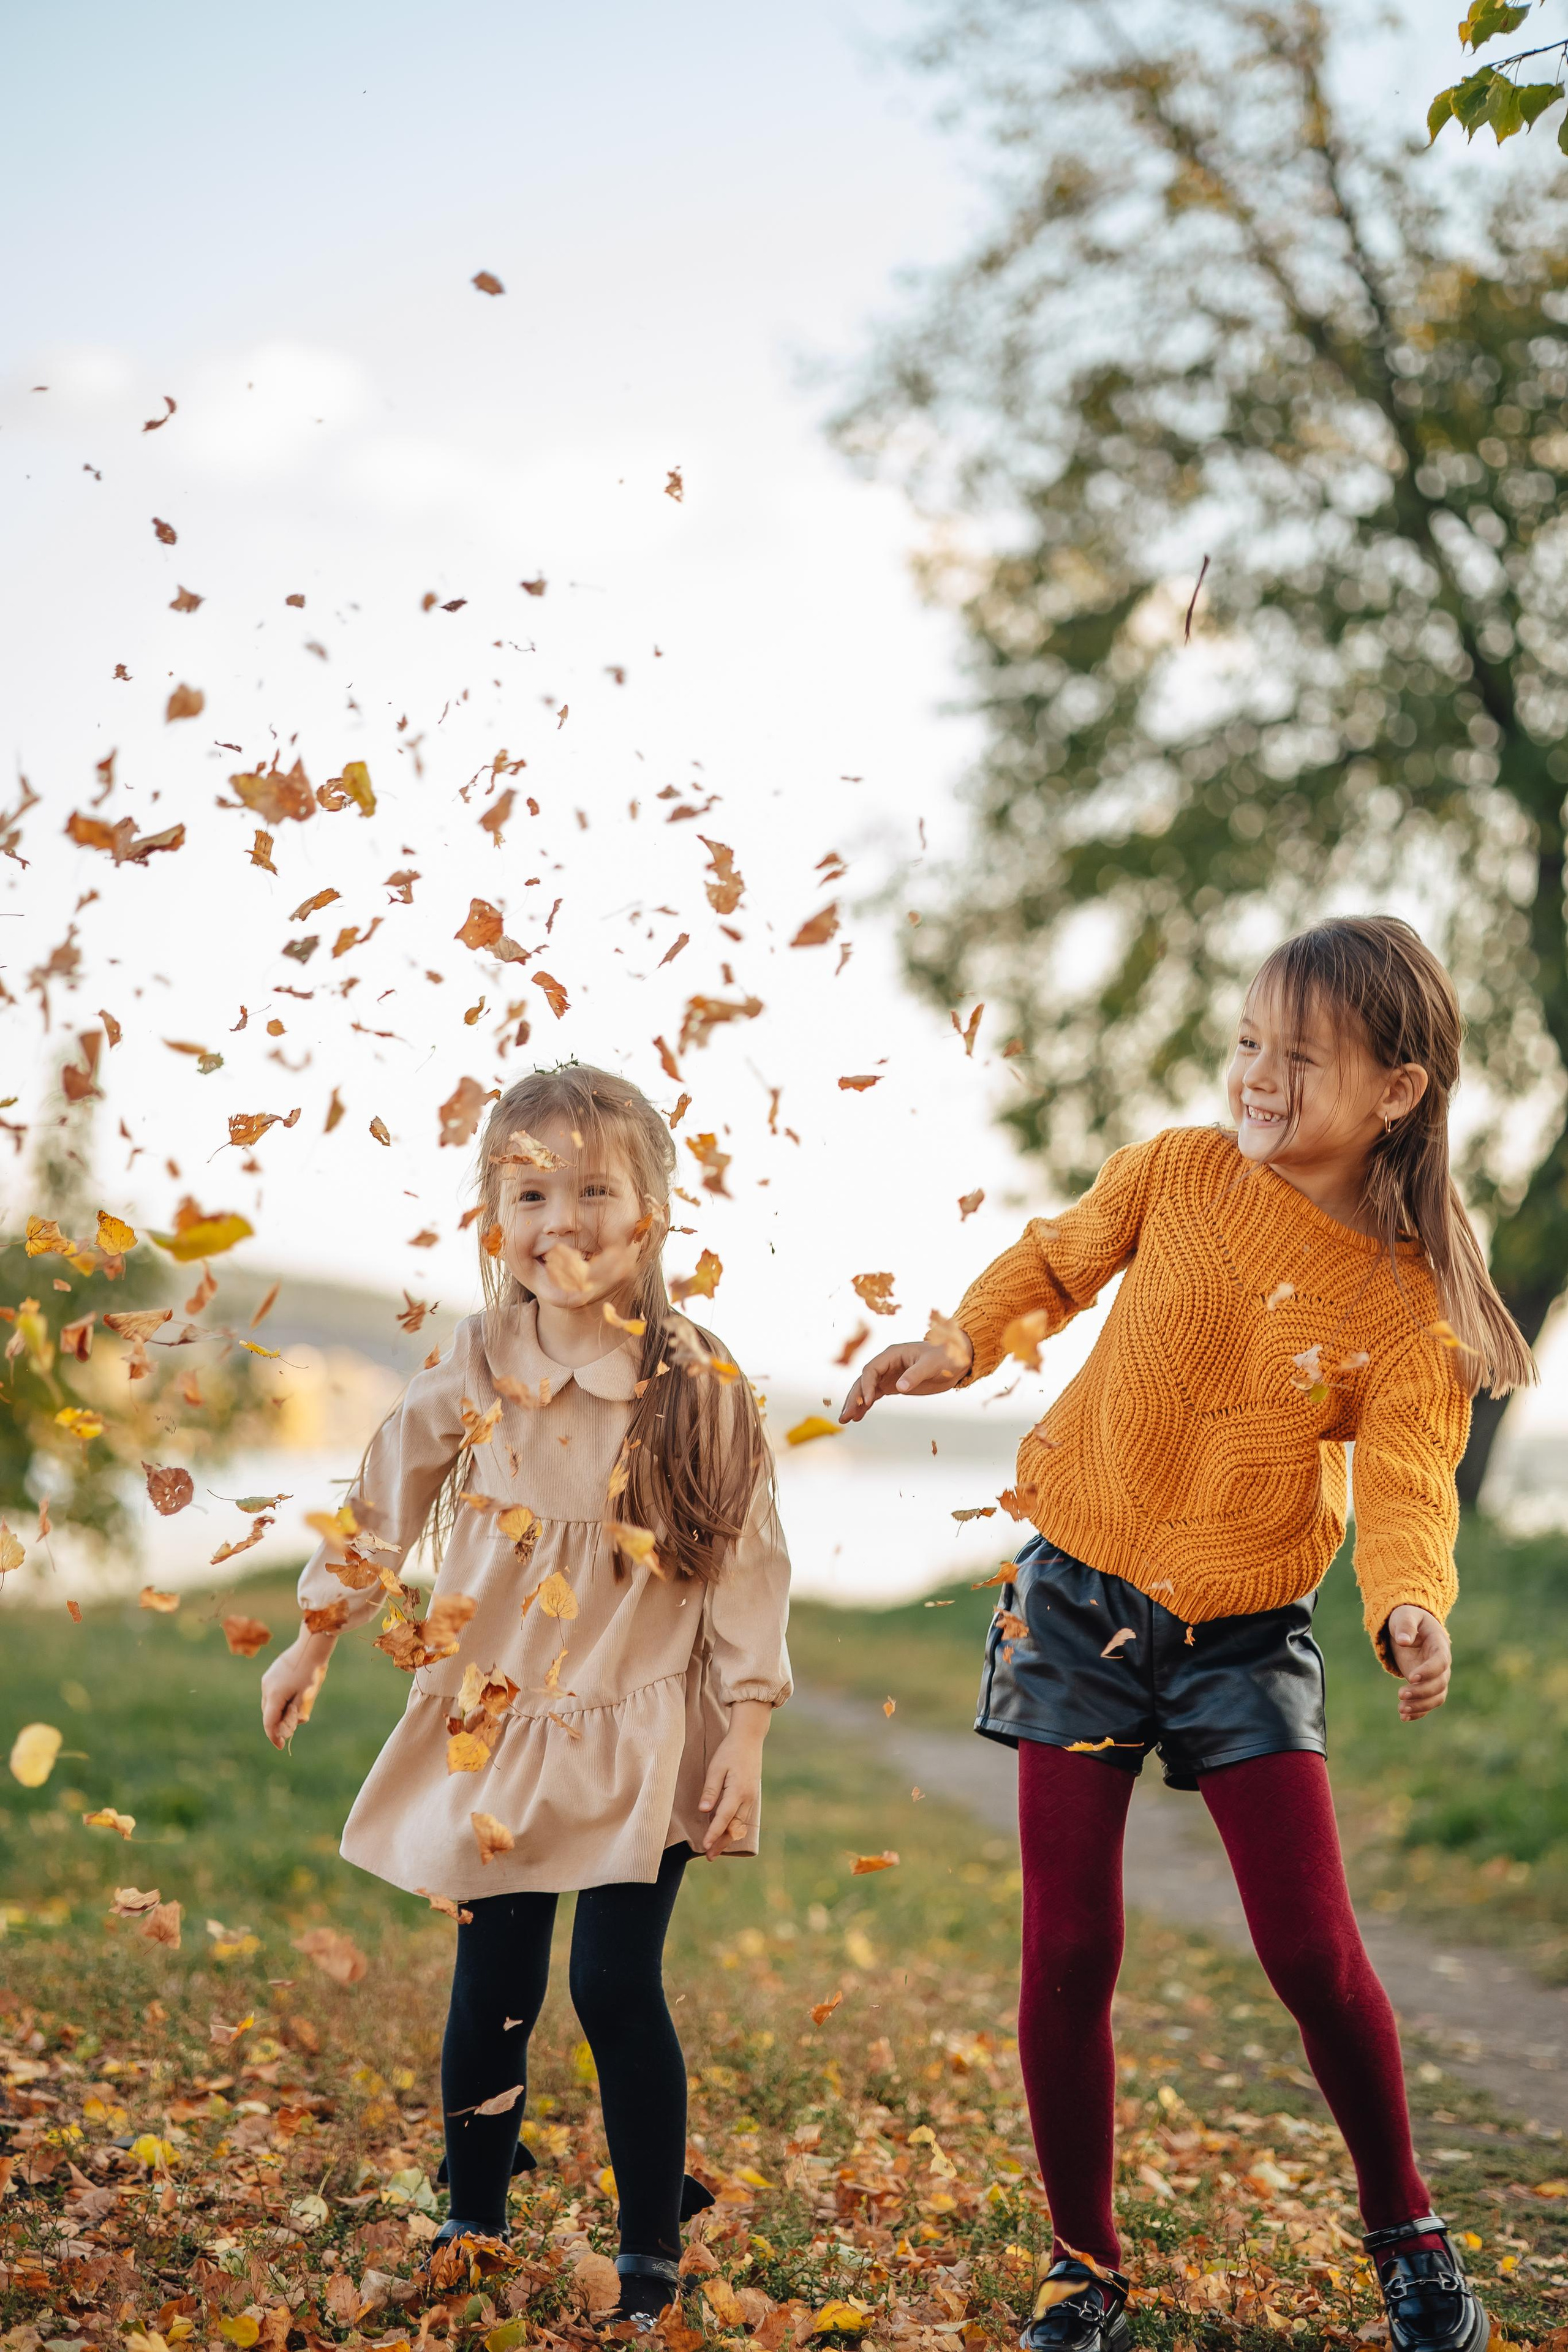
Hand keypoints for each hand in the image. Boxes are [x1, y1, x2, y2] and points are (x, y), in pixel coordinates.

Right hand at [261, 1629, 337, 1748]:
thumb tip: (296, 1724)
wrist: (311, 1647)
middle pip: (267, 1714)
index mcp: (275, 1695)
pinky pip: (271, 1693)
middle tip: (287, 1733)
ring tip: (290, 1716)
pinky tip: (289, 1700)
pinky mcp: (271, 1674)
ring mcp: (267, 1679)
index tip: (280, 1746)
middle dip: (276, 1725)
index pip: (269, 1723)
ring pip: (268, 1703)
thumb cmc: (312, 1672)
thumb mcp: (308, 1696)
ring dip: (277, 1712)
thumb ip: (298, 1712)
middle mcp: (267, 1688)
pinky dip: (277, 1701)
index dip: (274, 1737)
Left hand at [698, 1702, 770, 1856]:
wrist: (749, 1739)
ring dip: (728, 1838)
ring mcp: (752, 1798)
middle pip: (734, 1827)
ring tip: (716, 1849)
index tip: (705, 1846)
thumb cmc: (730, 1751)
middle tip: (709, 1856)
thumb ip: (710, 1790)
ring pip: (740, 1825)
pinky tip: (726, 1833)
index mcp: (738, 1791)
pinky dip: (734, 1828)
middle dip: (721, 1842)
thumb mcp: (716, 1768)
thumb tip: (704, 1811)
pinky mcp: (751, 1796)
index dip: (714, 1833)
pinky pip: (743, 1817)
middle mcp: (748, 1798)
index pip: (724, 1818)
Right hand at [839, 1334, 973, 1422]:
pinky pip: (874, 1395)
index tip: (867, 1402)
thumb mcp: (932, 1365)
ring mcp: (888, 1374)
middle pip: (864, 1380)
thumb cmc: (945, 1357)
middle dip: (854, 1398)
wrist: (956, 1360)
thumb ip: (915, 1375)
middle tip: (845, 1416)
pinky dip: (865, 1405)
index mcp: (892, 1354)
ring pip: (866, 1389)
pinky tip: (858, 1417)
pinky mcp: (893, 1385)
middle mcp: (886, 1363)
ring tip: (846, 1419)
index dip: (867, 1385)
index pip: (872, 1369)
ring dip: (855, 1403)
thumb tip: (900, 1387)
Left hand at [1386, 1605, 1450, 1720]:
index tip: (1412, 1677)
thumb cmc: (1408, 1617)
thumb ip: (1406, 1625)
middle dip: (1422, 1692)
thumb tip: (1404, 1640)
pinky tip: (1404, 1717)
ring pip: (1436, 1697)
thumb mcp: (1405, 1615)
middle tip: (1400, 1695)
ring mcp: (1435, 1677)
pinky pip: (1428, 1703)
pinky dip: (1418, 1712)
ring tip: (1401, 1709)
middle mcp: (1441, 1664)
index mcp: (1439, 1645)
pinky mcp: (1426, 1686)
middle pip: (1440, 1684)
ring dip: (1421, 1706)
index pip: (1441, 1662)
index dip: (1429, 1671)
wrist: (1411, 1627)